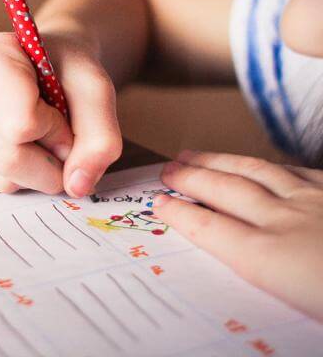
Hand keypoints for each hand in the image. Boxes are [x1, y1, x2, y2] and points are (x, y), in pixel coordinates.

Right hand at [0, 32, 121, 196]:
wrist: (42, 65)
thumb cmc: (64, 69)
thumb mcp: (95, 89)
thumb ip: (100, 136)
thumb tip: (77, 186)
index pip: (20, 123)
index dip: (55, 129)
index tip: (61, 110)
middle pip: (7, 158)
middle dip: (50, 161)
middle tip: (61, 137)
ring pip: (0, 178)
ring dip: (36, 171)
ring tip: (39, 135)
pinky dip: (18, 174)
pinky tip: (19, 143)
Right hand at [153, 151, 322, 321]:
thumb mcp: (296, 310)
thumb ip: (262, 278)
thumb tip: (237, 263)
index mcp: (270, 257)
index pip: (209, 228)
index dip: (179, 214)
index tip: (158, 203)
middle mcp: (285, 220)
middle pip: (225, 190)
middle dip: (190, 178)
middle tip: (168, 170)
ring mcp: (313, 200)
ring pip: (255, 170)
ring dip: (218, 161)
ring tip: (195, 155)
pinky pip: (295, 169)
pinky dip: (268, 165)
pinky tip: (260, 164)